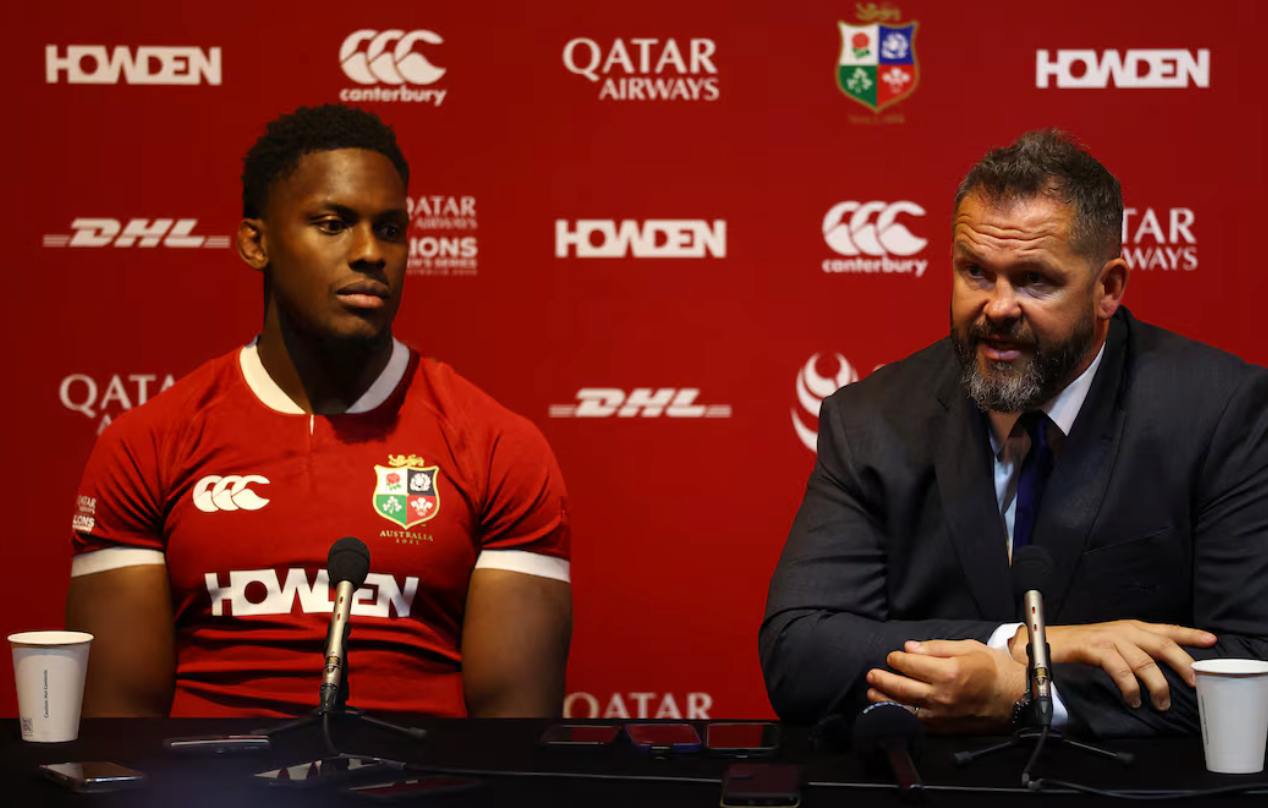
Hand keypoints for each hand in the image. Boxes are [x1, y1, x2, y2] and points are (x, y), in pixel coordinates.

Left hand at [865, 640, 1027, 733]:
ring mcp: (942, 715)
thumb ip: (936, 647)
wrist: (1016, 699)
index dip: (896, 659)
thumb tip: (909, 648)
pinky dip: (899, 717)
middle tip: (872, 674)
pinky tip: (890, 711)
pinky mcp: (944, 729)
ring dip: (883, 700)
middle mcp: (942, 695)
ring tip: (872, 692)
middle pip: (901, 687)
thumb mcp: (968, 648)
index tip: (892, 656)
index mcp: (948, 672)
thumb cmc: (995, 670)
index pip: (909, 665)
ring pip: (903, 708)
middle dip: (882, 679)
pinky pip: (916, 724)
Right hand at [1009, 620, 1215, 710]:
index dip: (1190, 635)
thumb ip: (1132, 653)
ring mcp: (1109, 638)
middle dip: (1183, 664)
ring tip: (1160, 704)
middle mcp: (1124, 630)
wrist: (1040, 642)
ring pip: (1144, 660)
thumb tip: (1159, 672)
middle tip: (1194, 683)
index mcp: (1130, 628)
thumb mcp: (1111, 646)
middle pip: (1163, 644)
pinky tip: (1133, 699)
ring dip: (1156, 685)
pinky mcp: (1093, 648)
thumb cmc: (1079, 648)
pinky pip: (1119, 668)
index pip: (1167, 629)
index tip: (1212, 641)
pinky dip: (1130, 686)